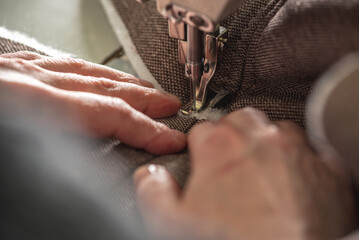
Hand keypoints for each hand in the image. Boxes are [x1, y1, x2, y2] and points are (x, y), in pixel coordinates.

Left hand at [0, 51, 185, 154]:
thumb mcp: (15, 162)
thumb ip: (59, 166)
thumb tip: (92, 184)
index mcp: (26, 101)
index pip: (107, 113)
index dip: (146, 128)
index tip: (170, 138)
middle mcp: (24, 80)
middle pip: (104, 86)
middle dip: (145, 98)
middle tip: (170, 107)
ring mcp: (15, 72)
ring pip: (85, 71)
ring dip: (122, 82)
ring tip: (144, 89)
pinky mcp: (6, 73)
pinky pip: (60, 64)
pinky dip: (88, 72)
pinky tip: (94, 76)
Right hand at [134, 108, 356, 239]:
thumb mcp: (172, 224)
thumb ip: (153, 192)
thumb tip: (149, 176)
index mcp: (218, 147)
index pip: (203, 131)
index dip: (202, 148)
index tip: (205, 161)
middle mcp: (258, 139)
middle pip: (240, 120)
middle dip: (234, 136)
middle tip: (233, 163)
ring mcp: (297, 151)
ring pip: (277, 130)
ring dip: (269, 144)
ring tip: (264, 172)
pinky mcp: (328, 169)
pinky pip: (313, 150)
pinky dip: (303, 159)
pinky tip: (294, 180)